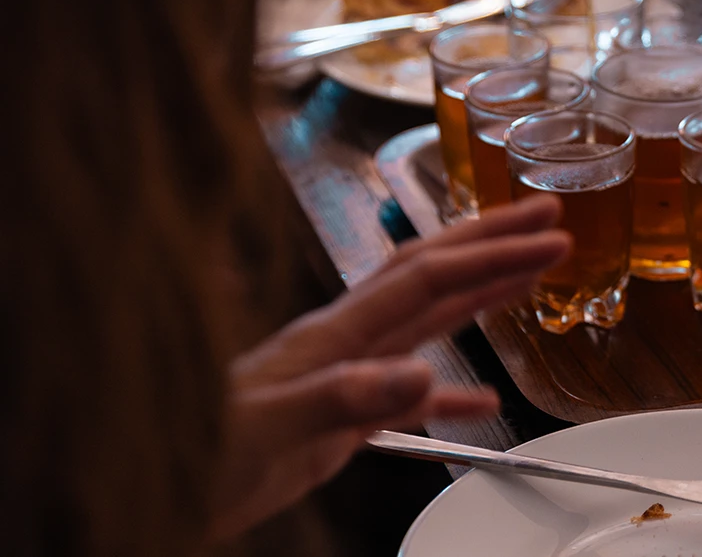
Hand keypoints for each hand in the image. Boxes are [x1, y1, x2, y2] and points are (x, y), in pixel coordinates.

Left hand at [209, 198, 569, 539]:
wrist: (151, 483)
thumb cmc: (199, 455)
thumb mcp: (270, 427)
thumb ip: (342, 397)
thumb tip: (419, 375)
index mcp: (334, 335)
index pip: (427, 278)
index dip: (491, 253)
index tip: (547, 234)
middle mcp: (345, 342)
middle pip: (433, 276)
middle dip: (493, 242)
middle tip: (550, 218)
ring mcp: (343, 375)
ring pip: (428, 320)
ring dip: (482, 292)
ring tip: (530, 271)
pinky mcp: (337, 417)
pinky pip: (409, 393)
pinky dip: (452, 390)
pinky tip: (481, 401)